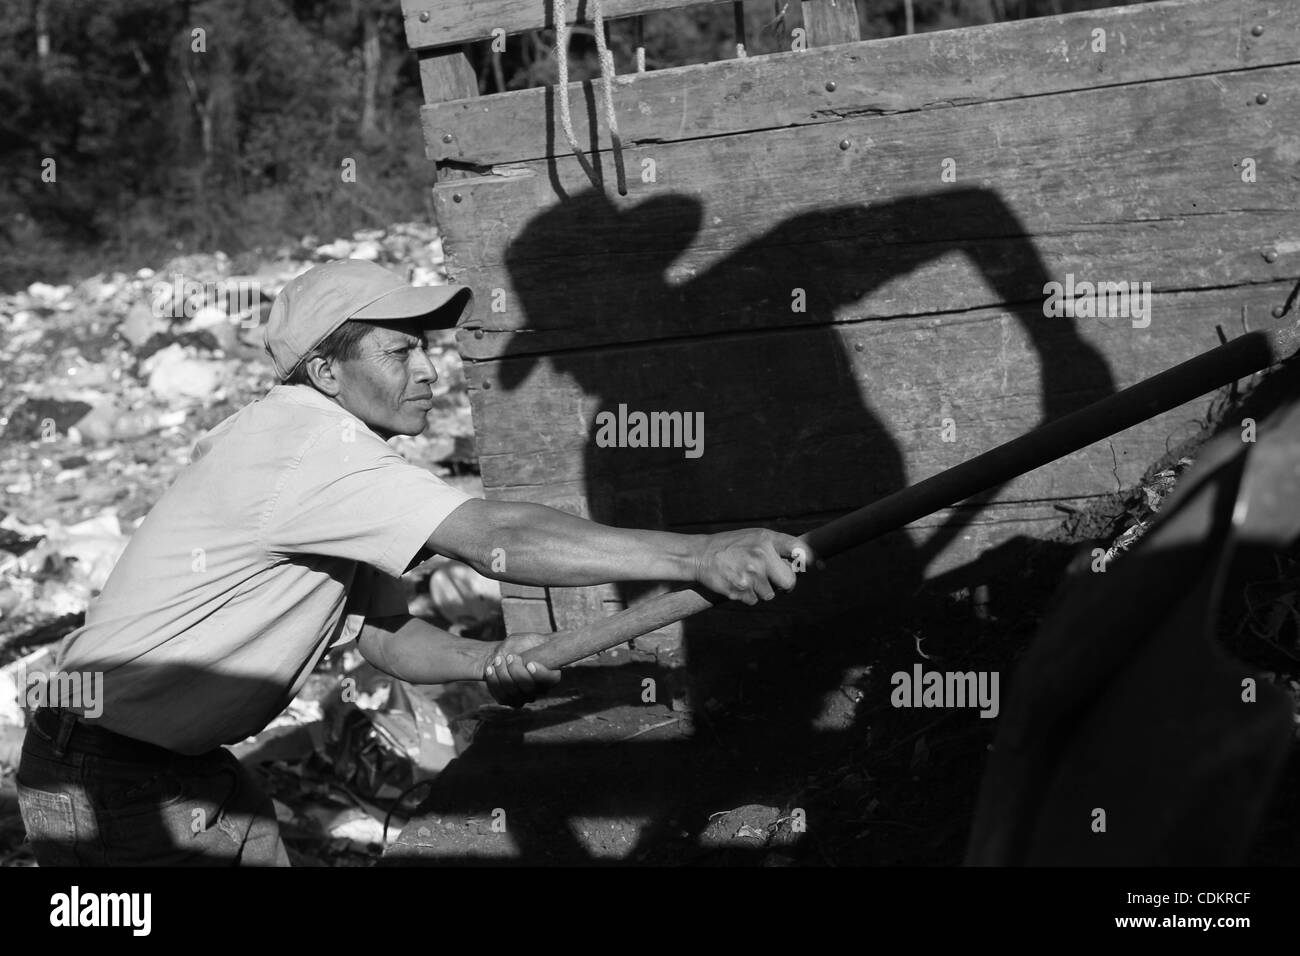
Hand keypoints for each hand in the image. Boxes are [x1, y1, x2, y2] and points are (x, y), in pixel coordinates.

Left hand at [479, 632, 561, 707]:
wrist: (501, 654)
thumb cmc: (520, 645)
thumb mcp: (532, 639)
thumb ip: (543, 641)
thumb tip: (560, 637)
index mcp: (550, 675)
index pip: (551, 680)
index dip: (541, 674)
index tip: (529, 663)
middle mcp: (539, 690)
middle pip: (529, 688)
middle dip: (516, 672)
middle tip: (509, 656)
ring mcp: (524, 697)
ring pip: (514, 693)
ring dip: (503, 675)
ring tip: (497, 659)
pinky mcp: (510, 701)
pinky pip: (502, 697)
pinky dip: (494, 682)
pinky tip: (490, 669)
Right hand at [692, 529, 809, 604]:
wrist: (700, 555)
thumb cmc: (732, 545)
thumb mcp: (755, 537)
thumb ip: (778, 547)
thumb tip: (803, 564)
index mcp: (766, 540)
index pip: (798, 549)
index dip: (812, 559)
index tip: (821, 567)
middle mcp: (761, 556)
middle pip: (789, 582)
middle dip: (784, 585)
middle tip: (774, 579)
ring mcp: (750, 575)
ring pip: (771, 595)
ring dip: (762, 590)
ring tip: (746, 575)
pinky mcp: (740, 590)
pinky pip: (754, 601)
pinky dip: (748, 596)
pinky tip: (737, 582)